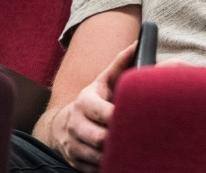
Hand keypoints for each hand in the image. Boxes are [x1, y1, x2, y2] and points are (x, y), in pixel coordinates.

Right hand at [53, 42, 134, 171]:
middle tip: (140, 138)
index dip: (121, 117)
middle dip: (119, 140)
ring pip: (97, 157)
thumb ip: (120, 64)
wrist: (64, 123)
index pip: (104, 113)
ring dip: (115, 155)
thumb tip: (137, 45)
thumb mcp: (103, 81)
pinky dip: (108, 166)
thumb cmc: (93, 99)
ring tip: (133, 150)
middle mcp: (75, 124)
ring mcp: (73, 145)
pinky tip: (121, 160)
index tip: (139, 118)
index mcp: (84, 101)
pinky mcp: (74, 162)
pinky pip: (93, 169)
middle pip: (100, 139)